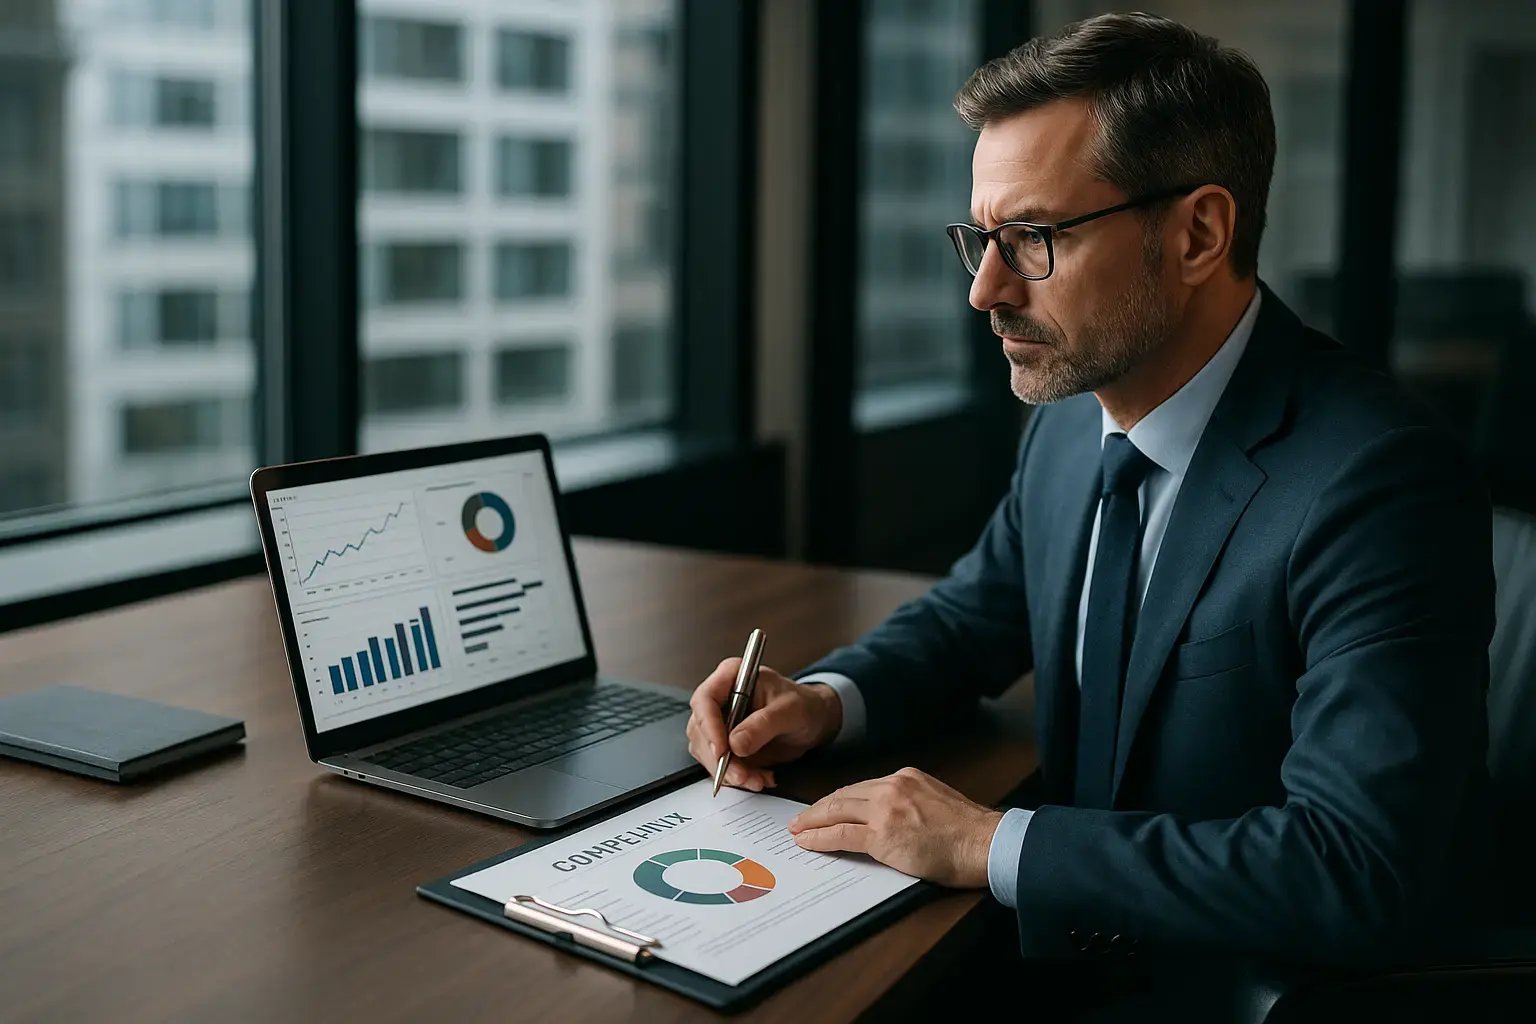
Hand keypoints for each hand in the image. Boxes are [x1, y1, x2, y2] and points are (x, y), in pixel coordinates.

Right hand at [685, 658, 843, 791]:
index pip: (705, 699)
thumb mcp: (790, 710)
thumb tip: (736, 742)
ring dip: (730, 772)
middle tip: (742, 775)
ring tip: (757, 778)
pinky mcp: (726, 745)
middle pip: (701, 730)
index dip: (709, 726)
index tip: (722, 750)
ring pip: (708, 752)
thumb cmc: (804, 705)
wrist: (813, 722)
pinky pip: (721, 766)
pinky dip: (738, 777)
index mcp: (732, 676)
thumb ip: (764, 724)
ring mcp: (720, 723)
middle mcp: (720, 699)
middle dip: (720, 759)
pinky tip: (759, 777)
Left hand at [787, 768, 1002, 888]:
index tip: (826, 807)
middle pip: (843, 795)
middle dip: (818, 808)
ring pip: (837, 811)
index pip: (862, 788)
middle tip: (800, 818)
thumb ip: (910, 803)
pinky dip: (820, 838)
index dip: (839, 800)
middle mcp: (892, 787)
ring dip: (811, 821)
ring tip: (796, 830)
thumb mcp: (936, 802)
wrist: (986, 843)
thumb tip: (892, 819)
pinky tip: (807, 842)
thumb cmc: (968, 832)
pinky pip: (841, 834)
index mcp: (905, 778)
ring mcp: (886, 809)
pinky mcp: (883, 834)